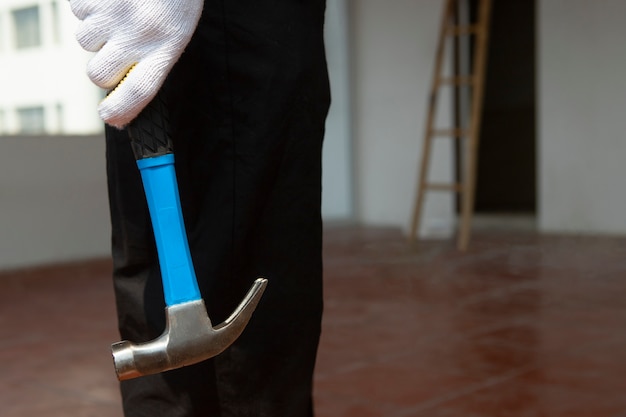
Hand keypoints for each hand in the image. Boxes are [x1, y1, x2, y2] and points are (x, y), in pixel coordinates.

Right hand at [70, 0, 203, 127]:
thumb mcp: (177, 32)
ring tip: (120, 12)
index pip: (139, 92)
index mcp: (166, 48)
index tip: (109, 117)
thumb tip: (122, 97)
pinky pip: (77, 11)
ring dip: (96, 32)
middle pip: (99, 75)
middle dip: (102, 69)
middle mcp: (139, 34)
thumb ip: (153, 61)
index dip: (120, 111)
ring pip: (85, 42)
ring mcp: (114, 13)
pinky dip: (89, 6)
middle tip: (115, 52)